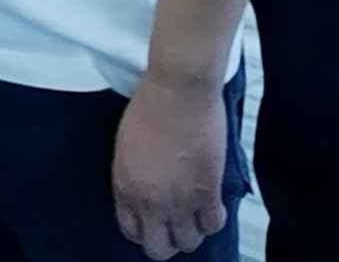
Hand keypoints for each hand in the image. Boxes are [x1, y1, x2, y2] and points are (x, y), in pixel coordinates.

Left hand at [111, 70, 234, 255]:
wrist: (177, 92)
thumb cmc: (149, 108)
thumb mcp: (125, 147)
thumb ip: (132, 177)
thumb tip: (145, 192)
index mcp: (124, 188)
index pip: (130, 230)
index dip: (144, 231)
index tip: (153, 223)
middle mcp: (149, 202)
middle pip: (158, 248)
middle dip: (167, 242)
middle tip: (175, 227)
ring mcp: (179, 200)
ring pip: (189, 243)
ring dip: (192, 233)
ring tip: (195, 217)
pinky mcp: (208, 192)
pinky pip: (213, 225)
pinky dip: (214, 220)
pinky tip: (213, 207)